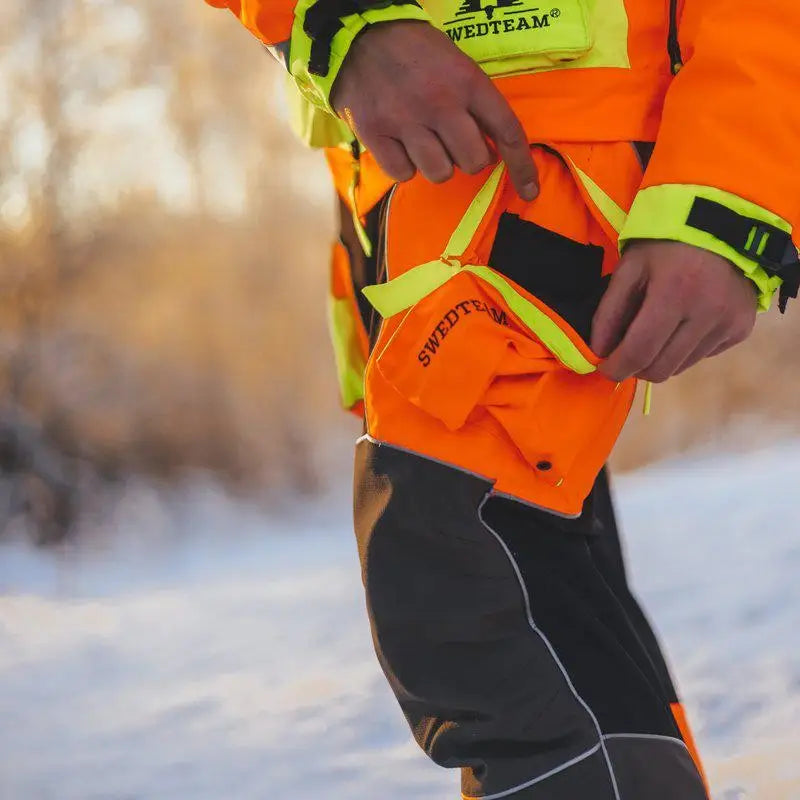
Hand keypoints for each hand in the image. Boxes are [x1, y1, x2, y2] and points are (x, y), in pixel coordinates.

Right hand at [330, 21, 537, 199]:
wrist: (361, 37)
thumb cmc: (416, 53)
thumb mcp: (457, 65)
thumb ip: (476, 105)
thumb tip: (492, 151)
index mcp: (467, 81)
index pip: (507, 131)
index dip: (522, 167)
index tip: (529, 191)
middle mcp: (440, 102)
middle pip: (473, 162)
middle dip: (468, 160)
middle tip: (453, 144)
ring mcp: (406, 120)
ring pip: (440, 173)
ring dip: (437, 164)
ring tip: (424, 142)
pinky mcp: (376, 134)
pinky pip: (404, 174)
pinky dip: (406, 167)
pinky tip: (400, 145)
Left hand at [591, 241, 757, 381]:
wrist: (723, 225)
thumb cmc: (667, 244)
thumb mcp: (630, 267)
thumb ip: (610, 311)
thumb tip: (599, 352)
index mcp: (674, 292)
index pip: (640, 351)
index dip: (617, 368)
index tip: (605, 369)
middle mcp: (707, 312)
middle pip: (661, 369)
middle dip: (636, 368)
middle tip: (627, 354)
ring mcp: (729, 323)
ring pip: (681, 367)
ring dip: (660, 359)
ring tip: (657, 332)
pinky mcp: (742, 329)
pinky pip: (702, 356)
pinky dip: (684, 350)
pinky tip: (683, 324)